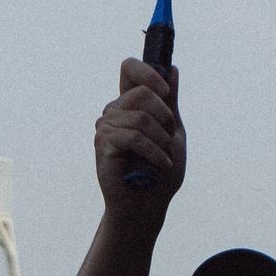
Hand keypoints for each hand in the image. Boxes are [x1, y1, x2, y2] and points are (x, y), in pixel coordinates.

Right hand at [96, 57, 184, 210]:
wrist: (148, 207)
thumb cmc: (160, 173)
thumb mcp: (173, 132)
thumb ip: (170, 102)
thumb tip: (171, 69)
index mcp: (130, 105)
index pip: (129, 68)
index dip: (147, 72)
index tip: (166, 93)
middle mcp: (114, 112)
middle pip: (143, 93)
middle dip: (166, 118)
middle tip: (168, 141)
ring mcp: (106, 127)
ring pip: (142, 117)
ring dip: (162, 141)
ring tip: (163, 158)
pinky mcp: (103, 144)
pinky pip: (134, 136)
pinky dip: (154, 152)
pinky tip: (161, 164)